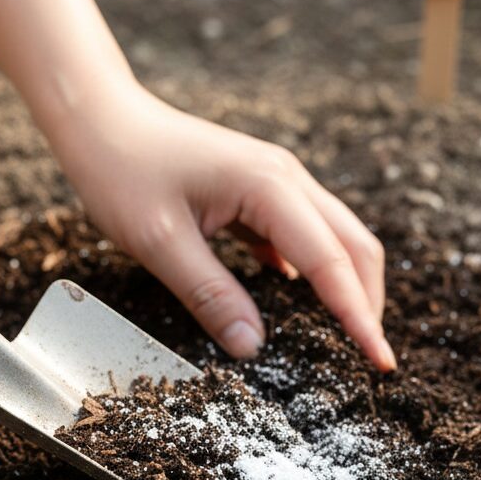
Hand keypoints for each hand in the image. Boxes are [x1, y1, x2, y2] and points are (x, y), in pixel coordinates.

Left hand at [51, 84, 394, 370]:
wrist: (99, 118)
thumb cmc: (121, 171)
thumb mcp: (159, 243)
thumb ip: (210, 295)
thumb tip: (253, 347)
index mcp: (269, 187)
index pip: (331, 262)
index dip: (360, 316)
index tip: (381, 361)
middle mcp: (285, 178)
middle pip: (353, 244)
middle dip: (368, 302)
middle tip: (372, 358)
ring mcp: (274, 181)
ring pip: (334, 237)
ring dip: (347, 285)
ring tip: (348, 336)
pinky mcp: (257, 191)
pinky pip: (302, 234)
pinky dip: (314, 271)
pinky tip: (302, 304)